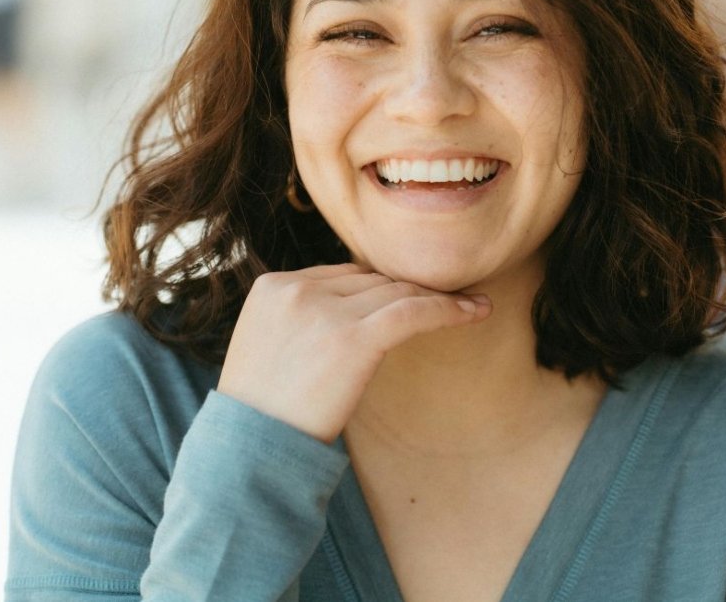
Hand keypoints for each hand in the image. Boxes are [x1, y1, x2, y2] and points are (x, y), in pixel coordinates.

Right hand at [217, 263, 491, 442]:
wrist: (249, 451)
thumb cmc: (261, 413)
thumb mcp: (266, 347)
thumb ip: (299, 320)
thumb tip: (351, 313)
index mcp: (272, 286)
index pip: (342, 274)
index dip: (379, 288)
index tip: (410, 297)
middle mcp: (296, 289)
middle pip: (371, 280)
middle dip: (409, 291)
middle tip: (450, 299)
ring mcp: (323, 311)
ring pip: (395, 291)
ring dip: (436, 297)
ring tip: (470, 303)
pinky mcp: (352, 338)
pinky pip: (413, 312)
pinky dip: (448, 309)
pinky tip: (476, 311)